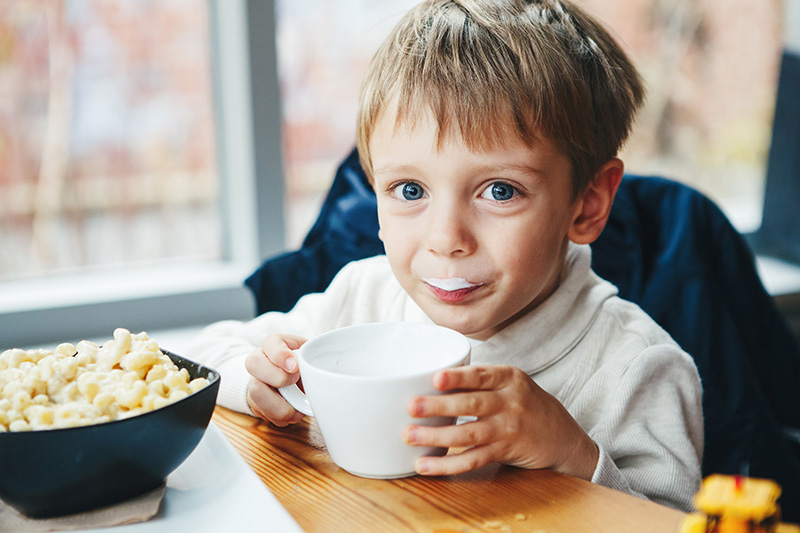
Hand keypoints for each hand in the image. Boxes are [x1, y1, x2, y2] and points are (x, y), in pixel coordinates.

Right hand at [244, 333, 306, 426]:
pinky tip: (292, 414)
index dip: (281, 355)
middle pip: (253, 363)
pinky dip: (280, 417)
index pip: (270, 342)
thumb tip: (321, 372)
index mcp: (273, 345)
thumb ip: (313, 358)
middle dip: (277, 377)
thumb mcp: (309, 355)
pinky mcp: (255, 402)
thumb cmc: (301, 364)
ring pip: (255, 392)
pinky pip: (263, 412)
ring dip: (279, 405)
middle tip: (294, 382)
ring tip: (297, 409)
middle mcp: (259, 361)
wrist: (290, 379)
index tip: (295, 367)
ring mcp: (254, 381)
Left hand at [403, 365, 598, 478]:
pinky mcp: (504, 452)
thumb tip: (430, 377)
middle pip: (472, 404)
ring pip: (469, 434)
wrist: (563, 437)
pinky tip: (425, 466)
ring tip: (409, 436)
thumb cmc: (526, 404)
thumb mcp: (512, 383)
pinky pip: (473, 459)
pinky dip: (448, 464)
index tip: (436, 378)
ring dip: (436, 437)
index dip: (458, 377)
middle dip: (439, 406)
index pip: (481, 375)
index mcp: (509, 378)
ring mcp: (508, 429)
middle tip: (411, 406)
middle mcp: (510, 402)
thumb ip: (481, 379)